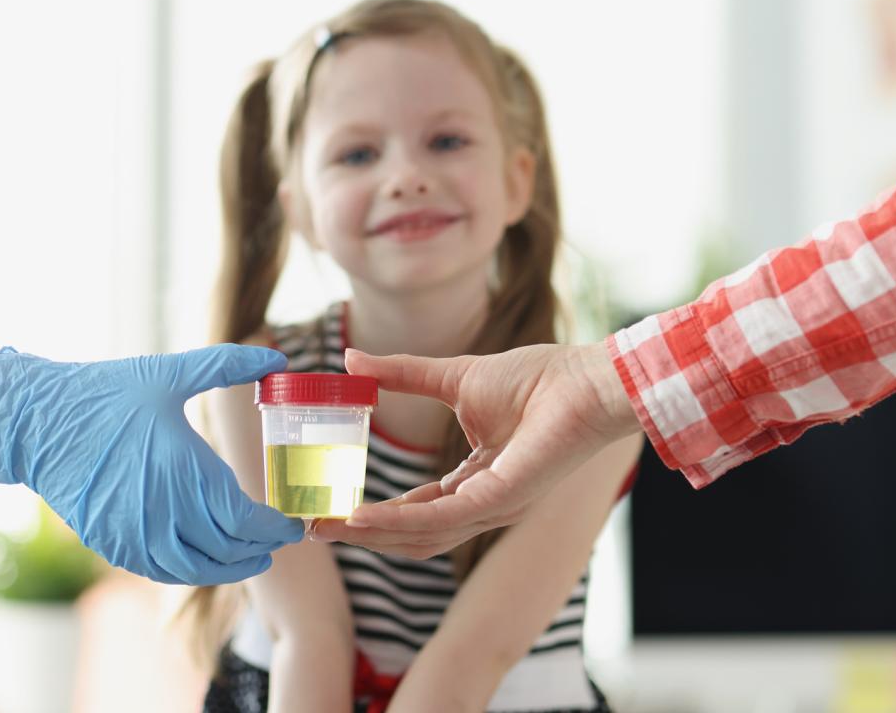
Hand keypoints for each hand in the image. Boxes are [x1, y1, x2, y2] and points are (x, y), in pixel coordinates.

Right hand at [0, 344, 303, 584]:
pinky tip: (202, 558)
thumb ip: (227, 365)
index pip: (246, 522)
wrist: (38, 423)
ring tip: (250, 558)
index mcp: (185, 473)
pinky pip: (161, 570)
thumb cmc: (105, 394)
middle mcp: (164, 513)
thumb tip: (278, 354)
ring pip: (196, 570)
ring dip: (229, 568)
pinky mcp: (112, 545)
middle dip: (259, 548)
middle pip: (228, 550)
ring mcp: (135, 535)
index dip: (275, 529)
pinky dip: (190, 569)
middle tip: (278, 539)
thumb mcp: (169, 373)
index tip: (292, 523)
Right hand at [312, 342, 639, 557]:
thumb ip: (402, 375)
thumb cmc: (535, 379)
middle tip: (314, 529)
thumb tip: (351, 359)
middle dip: (361, 534)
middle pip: (412, 534)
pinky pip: (440, 519)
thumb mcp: (452, 377)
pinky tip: (360, 517)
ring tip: (327, 527)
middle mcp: (482, 505)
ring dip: (370, 533)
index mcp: (475, 482)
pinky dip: (396, 520)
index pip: (416, 509)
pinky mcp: (500, 500)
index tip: (329, 510)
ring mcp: (492, 508)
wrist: (581, 379)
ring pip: (421, 536)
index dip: (371, 513)